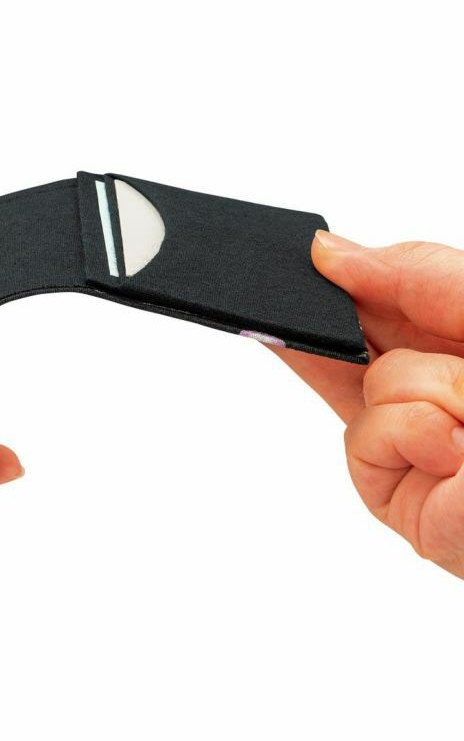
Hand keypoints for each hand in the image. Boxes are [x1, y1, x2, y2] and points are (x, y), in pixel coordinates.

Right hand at [273, 231, 463, 577]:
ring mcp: (406, 441)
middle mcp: (427, 389)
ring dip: (429, 388)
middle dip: (336, 325)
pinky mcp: (391, 490)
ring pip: (369, 384)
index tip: (292, 262)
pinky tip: (456, 454)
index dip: (329, 282)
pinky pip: (366, 433)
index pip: (374, 301)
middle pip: (346, 345)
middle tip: (369, 323)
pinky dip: (416, 432)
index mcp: (452, 340)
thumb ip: (415, 270)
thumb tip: (330, 251)